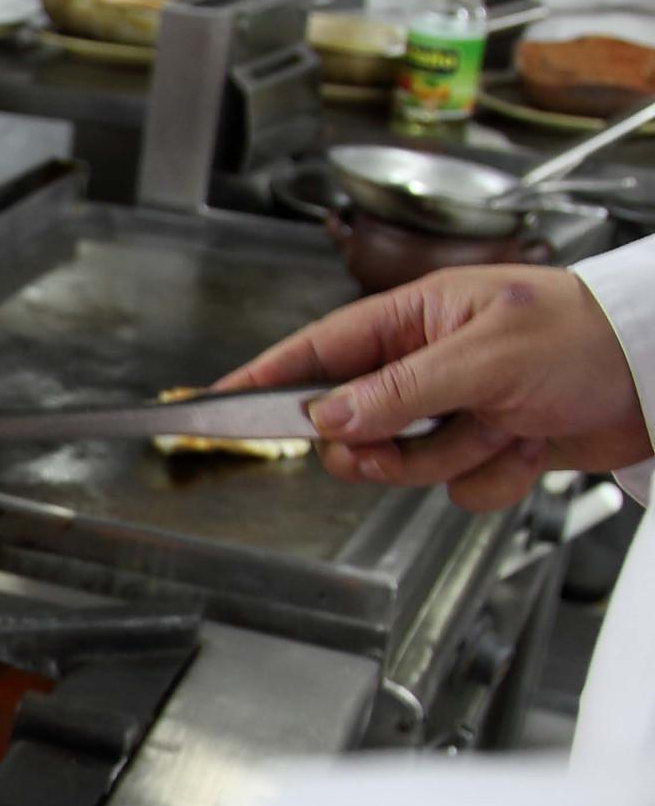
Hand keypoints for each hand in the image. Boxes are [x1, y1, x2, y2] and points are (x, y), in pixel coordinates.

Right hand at [216, 266, 648, 510]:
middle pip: (353, 425)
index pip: (318, 350)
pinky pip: (456, 487)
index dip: (265, 380)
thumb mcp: (484, 356)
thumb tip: (327, 420)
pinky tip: (528, 446)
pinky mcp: (487, 446)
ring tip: (501, 431)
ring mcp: (456, 409)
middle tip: (399, 449)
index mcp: (417, 318)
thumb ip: (398, 390)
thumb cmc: (587, 335)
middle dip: (381, 448)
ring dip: (451, 460)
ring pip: (404, 464)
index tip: (217, 405)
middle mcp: (428, 364)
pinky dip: (493, 477)